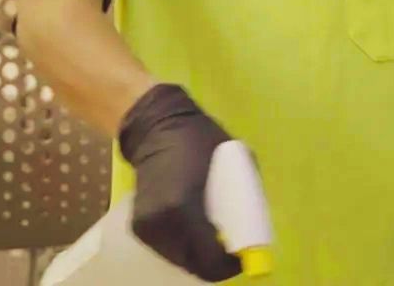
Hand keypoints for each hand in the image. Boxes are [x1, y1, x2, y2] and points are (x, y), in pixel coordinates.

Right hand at [118, 84, 243, 281]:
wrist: (154, 128)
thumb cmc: (197, 139)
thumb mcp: (234, 162)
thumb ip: (244, 199)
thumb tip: (254, 231)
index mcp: (183, 205)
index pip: (208, 258)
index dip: (229, 265)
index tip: (242, 257)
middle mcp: (161, 222)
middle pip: (193, 264)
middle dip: (215, 262)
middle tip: (229, 248)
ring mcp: (147, 226)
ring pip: (179, 259)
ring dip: (198, 255)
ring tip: (211, 236)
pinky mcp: (139, 227)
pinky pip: (167, 249)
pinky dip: (183, 246)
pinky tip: (192, 229)